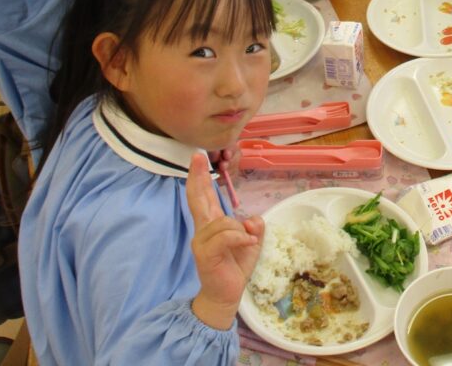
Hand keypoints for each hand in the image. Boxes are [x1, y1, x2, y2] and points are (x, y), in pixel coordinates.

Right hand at [186, 154, 263, 329]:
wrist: (227, 294)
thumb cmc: (235, 266)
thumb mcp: (251, 242)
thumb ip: (253, 227)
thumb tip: (251, 220)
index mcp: (212, 224)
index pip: (204, 196)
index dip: (200, 177)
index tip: (198, 158)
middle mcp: (203, 230)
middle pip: (198, 199)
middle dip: (198, 177)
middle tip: (197, 157)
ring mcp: (202, 242)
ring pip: (224, 221)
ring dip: (240, 230)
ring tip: (246, 243)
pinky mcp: (206, 254)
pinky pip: (226, 236)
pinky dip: (240, 238)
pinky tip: (248, 244)